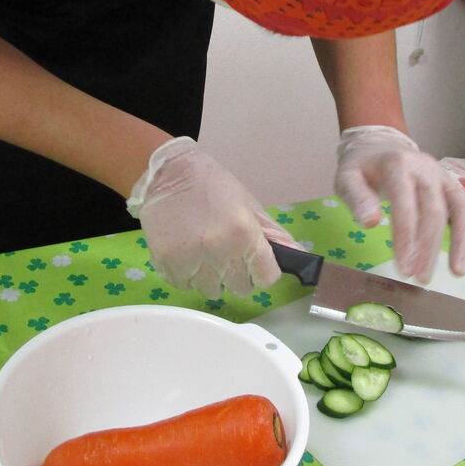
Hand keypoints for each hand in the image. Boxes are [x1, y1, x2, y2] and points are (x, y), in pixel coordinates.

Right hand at [126, 137, 293, 297]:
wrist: (166, 174)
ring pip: (213, 291)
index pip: (267, 278)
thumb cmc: (212, 185)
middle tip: (227, 253)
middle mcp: (219, 252)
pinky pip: (186, 287)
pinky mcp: (167, 266)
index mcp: (244, 235)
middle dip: (238, 275)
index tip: (255, 262)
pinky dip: (189, 276)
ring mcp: (191, 261)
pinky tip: (187, 254)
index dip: (262, 270)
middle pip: (241, 288)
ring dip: (212, 278)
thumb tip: (298, 256)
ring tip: (204, 253)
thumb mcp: (249, 204)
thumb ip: (273, 234)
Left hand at [333, 125, 464, 281]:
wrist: (380, 145)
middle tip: (421, 278)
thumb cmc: (362, 168)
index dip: (406, 237)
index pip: (406, 204)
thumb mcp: (347, 178)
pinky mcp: (454, 185)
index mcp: (398, 166)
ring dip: (462, 242)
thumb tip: (370, 222)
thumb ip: (356, 198)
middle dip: (430, 248)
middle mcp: (427, 169)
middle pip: (435, 211)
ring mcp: (444, 176)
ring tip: (457, 272)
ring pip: (462, 208)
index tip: (404, 268)